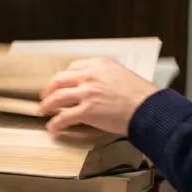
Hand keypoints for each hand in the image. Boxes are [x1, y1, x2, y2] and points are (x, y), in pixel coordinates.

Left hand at [37, 58, 160, 134]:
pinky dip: (56, 122)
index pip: (74, 67)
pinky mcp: (87, 111)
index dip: (63, 77)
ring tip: (42, 110)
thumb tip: (100, 87)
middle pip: (60, 80)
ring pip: (57, 97)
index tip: (60, 82)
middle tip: (45, 96)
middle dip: (49, 89)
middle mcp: (90, 76)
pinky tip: (52, 126)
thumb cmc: (142, 96)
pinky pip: (64, 117)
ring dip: (47, 105)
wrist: (148, 108)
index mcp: (100, 65)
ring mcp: (87, 93)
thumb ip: (108, 78)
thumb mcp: (123, 76)